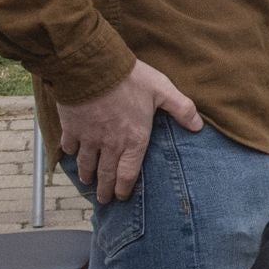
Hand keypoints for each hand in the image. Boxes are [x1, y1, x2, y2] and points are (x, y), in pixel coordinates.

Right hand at [55, 59, 199, 202]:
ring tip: (87, 181)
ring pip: (86, 164)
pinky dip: (71, 153)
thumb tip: (198, 126)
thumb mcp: (163, 90)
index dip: (124, 188)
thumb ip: (182, 109)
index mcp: (134, 139)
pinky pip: (69, 146)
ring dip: (87, 175)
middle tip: (103, 200)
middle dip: (105, 190)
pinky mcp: (71, 128)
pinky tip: (72, 154)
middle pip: (106, 174)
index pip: (128, 173)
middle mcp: (110, 144)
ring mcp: (89, 138)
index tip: (122, 196)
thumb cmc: (131, 79)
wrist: (94, 68)